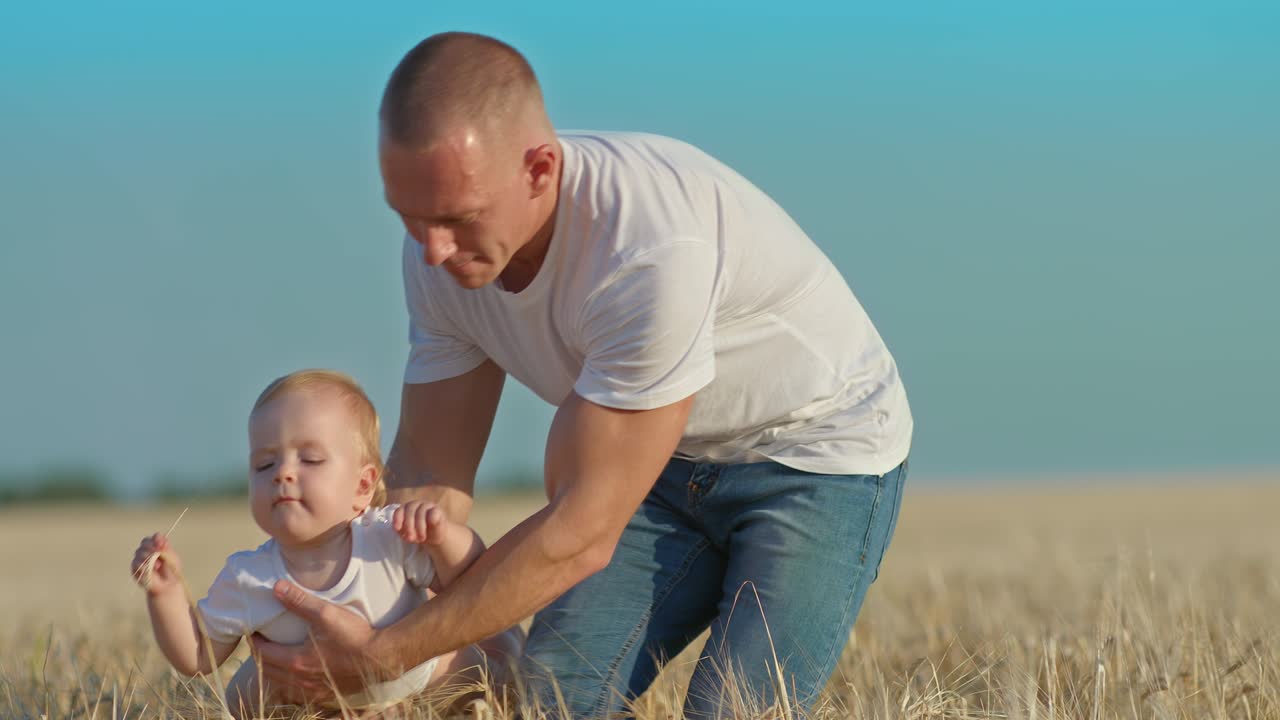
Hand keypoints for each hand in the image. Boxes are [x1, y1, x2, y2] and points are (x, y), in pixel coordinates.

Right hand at [130, 533, 182, 595]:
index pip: (155, 537)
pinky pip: (136, 563)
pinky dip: (144, 565)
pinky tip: (152, 569)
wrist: (167, 584)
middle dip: (152, 547)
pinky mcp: (135, 568)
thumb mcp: (172, 557)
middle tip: (158, 553)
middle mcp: (147, 549)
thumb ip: (166, 549)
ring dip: (149, 557)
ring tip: (158, 566)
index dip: (157, 539)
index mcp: (157, 545)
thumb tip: (161, 543)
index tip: (162, 544)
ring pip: (139, 552)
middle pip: (145, 542)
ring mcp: (140, 558)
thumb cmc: (171, 570)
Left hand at [250, 580, 389, 703]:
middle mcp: (300, 681)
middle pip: (267, 672)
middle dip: (261, 657)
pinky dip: (288, 685)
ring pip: (280, 686)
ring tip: (275, 658)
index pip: (263, 653)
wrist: (381, 658)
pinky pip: (296, 695)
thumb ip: (300, 601)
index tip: (254, 631)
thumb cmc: (354, 636)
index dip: (255, 642)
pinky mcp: (325, 696)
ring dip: (272, 673)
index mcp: (296, 661)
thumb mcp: (326, 613)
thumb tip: (276, 587)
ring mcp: (312, 691)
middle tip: (261, 643)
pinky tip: (295, 676)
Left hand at [392, 500, 449, 544]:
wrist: (436, 536)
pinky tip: (430, 527)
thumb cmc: (419, 533)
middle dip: (408, 525)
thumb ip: (402, 530)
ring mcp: (427, 505)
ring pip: (421, 512)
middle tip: (410, 538)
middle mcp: (416, 505)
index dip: (397, 519)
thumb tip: (397, 529)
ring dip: (420, 526)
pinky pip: (433, 512)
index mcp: (406, 509)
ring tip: (421, 539)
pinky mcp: (437, 510)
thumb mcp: (408, 534)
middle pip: (410, 510)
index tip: (397, 529)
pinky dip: (431, 520)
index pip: (399, 510)